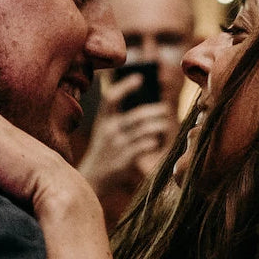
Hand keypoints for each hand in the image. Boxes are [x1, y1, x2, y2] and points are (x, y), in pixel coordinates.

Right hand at [78, 75, 176, 197]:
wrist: (92, 179)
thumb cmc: (103, 152)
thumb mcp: (103, 131)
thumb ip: (116, 116)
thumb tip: (141, 101)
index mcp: (102, 120)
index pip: (111, 97)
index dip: (126, 86)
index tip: (140, 78)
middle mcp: (109, 130)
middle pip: (138, 115)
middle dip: (156, 111)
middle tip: (166, 109)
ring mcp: (117, 145)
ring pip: (145, 131)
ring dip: (159, 127)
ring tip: (165, 126)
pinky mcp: (125, 160)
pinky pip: (145, 146)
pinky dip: (153, 142)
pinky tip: (156, 142)